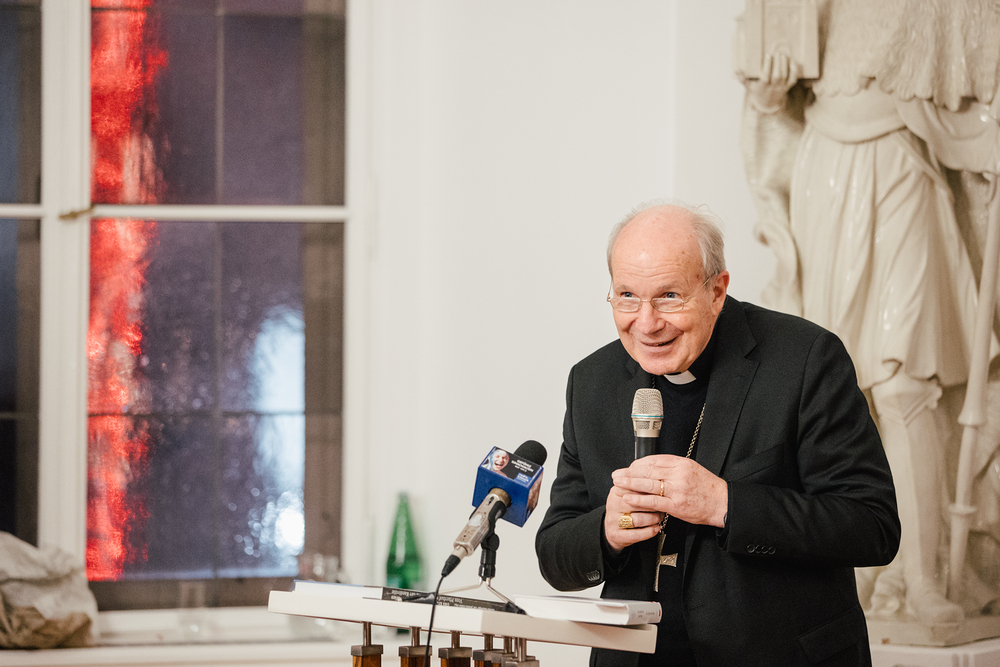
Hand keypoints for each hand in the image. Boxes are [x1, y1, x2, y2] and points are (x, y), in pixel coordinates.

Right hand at [603, 484, 662, 554]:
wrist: (613, 528)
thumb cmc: (626, 508)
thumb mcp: (628, 493)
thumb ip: (640, 485)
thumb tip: (658, 477)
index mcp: (616, 491)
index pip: (634, 486)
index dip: (650, 489)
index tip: (662, 490)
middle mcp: (613, 505)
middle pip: (636, 502)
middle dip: (654, 505)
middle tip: (664, 505)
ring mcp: (613, 521)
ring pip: (637, 520)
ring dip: (653, 519)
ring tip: (660, 517)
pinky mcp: (616, 535)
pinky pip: (636, 535)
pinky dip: (649, 532)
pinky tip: (656, 528)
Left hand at [612, 455, 727, 527]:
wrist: (722, 503)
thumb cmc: (707, 487)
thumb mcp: (691, 469)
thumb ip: (673, 467)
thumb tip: (653, 466)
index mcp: (682, 463)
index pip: (654, 460)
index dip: (638, 463)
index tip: (629, 466)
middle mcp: (679, 474)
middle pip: (648, 470)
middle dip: (630, 472)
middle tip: (617, 474)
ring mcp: (677, 490)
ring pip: (648, 484)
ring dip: (630, 483)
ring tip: (618, 483)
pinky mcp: (676, 505)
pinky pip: (654, 501)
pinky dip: (639, 499)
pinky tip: (629, 498)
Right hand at [745, 52, 800, 113]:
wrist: (767, 105)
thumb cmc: (757, 94)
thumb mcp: (749, 87)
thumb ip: (743, 79)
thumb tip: (736, 71)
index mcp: (762, 87)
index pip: (765, 76)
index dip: (767, 66)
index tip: (768, 55)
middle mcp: (773, 88)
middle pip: (777, 75)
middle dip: (777, 63)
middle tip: (777, 53)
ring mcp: (781, 88)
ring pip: (785, 76)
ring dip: (785, 64)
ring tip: (783, 55)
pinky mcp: (787, 87)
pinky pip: (793, 79)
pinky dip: (794, 71)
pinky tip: (792, 62)